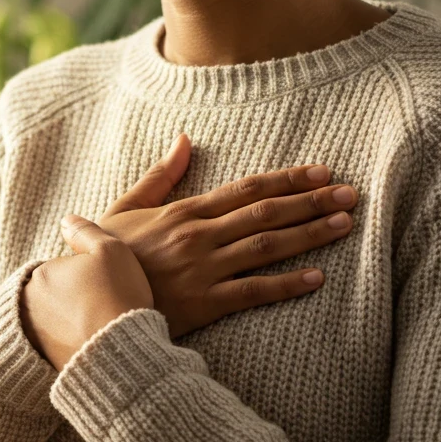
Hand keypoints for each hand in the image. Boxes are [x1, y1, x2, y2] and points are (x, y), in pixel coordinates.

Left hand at [19, 216, 153, 373]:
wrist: (118, 352)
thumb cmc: (117, 296)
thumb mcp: (110, 249)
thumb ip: (85, 231)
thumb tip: (66, 221)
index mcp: (41, 273)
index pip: (63, 268)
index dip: (89, 275)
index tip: (106, 286)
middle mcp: (28, 303)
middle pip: (57, 292)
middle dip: (77, 297)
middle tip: (105, 306)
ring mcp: (33, 333)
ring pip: (57, 318)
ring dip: (74, 319)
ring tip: (103, 325)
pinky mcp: (43, 358)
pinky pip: (58, 343)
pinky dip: (73, 340)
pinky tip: (95, 342)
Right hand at [98, 134, 357, 338]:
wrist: (91, 302)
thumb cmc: (108, 257)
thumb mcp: (127, 207)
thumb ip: (160, 175)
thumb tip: (183, 139)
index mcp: (184, 211)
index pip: (246, 188)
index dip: (287, 179)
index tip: (321, 170)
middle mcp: (198, 235)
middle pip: (265, 212)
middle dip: (311, 200)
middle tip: (349, 193)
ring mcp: (203, 269)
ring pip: (266, 246)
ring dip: (309, 234)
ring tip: (344, 224)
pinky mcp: (205, 303)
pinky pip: (253, 291)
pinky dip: (286, 284)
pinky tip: (316, 277)